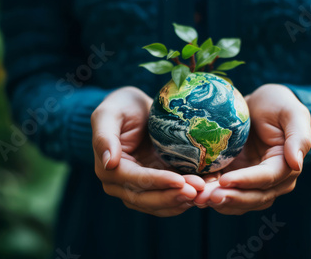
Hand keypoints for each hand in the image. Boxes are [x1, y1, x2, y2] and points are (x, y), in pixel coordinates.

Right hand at [92, 87, 204, 216]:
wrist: (138, 109)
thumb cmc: (122, 106)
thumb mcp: (109, 114)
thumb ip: (104, 136)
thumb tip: (108, 163)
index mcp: (109, 169)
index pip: (135, 181)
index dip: (157, 182)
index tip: (179, 181)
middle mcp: (121, 185)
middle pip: (147, 199)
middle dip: (173, 197)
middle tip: (197, 191)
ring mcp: (140, 189)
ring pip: (160, 204)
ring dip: (182, 201)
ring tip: (204, 192)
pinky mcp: (157, 186)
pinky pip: (171, 198)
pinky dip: (187, 198)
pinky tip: (206, 191)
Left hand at [194, 84, 310, 214]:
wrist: (258, 104)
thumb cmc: (277, 104)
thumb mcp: (292, 113)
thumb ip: (298, 137)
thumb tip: (297, 164)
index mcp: (286, 166)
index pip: (266, 179)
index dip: (245, 181)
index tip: (225, 180)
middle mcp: (272, 181)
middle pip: (253, 197)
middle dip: (230, 199)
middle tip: (206, 197)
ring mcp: (252, 183)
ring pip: (238, 201)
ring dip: (218, 202)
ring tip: (197, 198)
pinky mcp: (235, 179)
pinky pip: (224, 193)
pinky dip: (210, 194)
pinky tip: (193, 192)